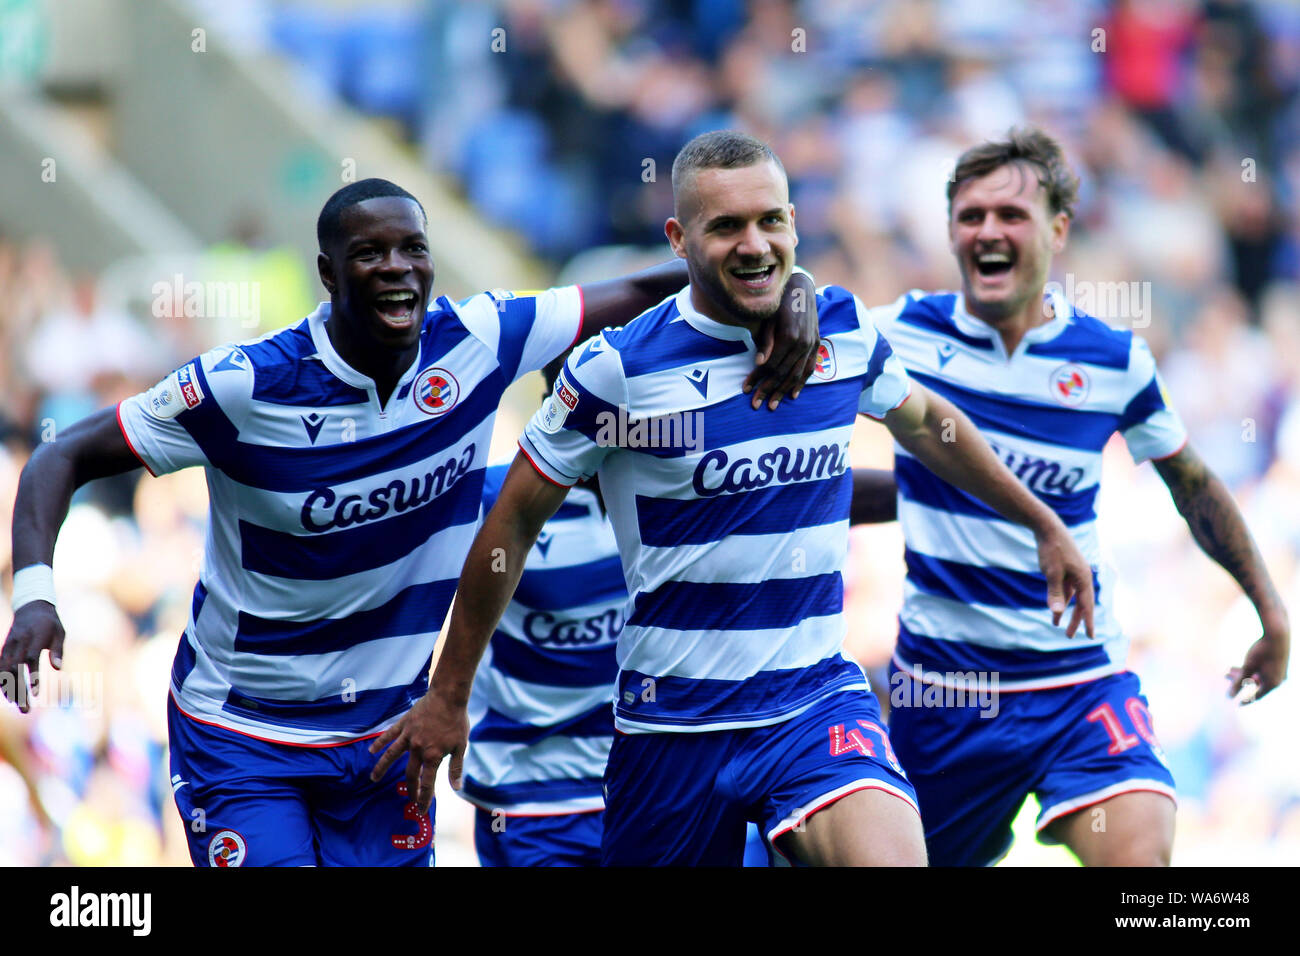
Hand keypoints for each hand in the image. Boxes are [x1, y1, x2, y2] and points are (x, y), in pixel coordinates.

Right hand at [0, 603, 65, 712]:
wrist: (31, 607)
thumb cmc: (50, 623)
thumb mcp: (60, 632)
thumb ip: (58, 650)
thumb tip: (58, 669)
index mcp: (35, 636)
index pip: (31, 659)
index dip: (32, 677)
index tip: (37, 694)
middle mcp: (19, 642)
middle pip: (15, 669)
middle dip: (19, 690)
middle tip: (25, 710)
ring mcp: (9, 645)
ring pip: (4, 670)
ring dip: (9, 689)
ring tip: (18, 706)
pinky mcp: (4, 649)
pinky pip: (0, 667)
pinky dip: (2, 681)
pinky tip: (8, 696)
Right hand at [368, 688, 467, 814]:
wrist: (448, 697)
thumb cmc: (457, 721)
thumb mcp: (461, 746)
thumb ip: (456, 768)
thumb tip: (457, 788)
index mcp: (432, 756)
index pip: (427, 783)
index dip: (424, 798)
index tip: (421, 809)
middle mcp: (418, 749)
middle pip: (410, 774)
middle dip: (410, 789)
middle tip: (408, 799)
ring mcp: (408, 736)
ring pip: (392, 756)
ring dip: (382, 768)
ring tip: (373, 779)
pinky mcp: (404, 725)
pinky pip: (389, 735)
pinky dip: (380, 742)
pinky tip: (371, 750)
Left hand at [743, 276, 818, 409]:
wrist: (802, 289)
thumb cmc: (780, 303)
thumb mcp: (769, 319)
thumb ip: (766, 342)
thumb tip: (759, 363)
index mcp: (789, 336)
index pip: (770, 365)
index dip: (757, 378)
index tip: (746, 389)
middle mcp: (802, 343)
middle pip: (782, 373)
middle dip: (768, 390)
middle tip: (756, 404)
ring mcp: (811, 345)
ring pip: (796, 375)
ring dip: (783, 392)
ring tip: (772, 405)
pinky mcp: (817, 345)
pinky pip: (809, 368)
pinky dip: (801, 383)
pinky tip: (793, 395)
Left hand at [1034, 524, 1094, 638]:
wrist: (1048, 528)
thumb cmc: (1052, 550)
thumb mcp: (1051, 573)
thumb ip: (1054, 593)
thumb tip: (1056, 612)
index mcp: (1084, 578)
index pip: (1087, 605)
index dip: (1087, 622)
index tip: (1089, 637)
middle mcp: (1083, 577)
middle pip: (1081, 603)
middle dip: (1075, 620)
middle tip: (1070, 636)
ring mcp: (1075, 573)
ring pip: (1072, 597)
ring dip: (1065, 610)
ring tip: (1057, 625)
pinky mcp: (1066, 570)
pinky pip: (1066, 589)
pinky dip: (1060, 599)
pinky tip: (1054, 609)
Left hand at [1227, 611, 1288, 703]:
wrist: (1278, 633)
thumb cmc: (1262, 651)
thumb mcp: (1247, 667)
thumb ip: (1238, 683)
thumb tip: (1229, 697)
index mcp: (1272, 684)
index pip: (1257, 697)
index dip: (1246, 700)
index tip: (1237, 705)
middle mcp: (1278, 680)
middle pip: (1255, 684)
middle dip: (1239, 681)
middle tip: (1224, 676)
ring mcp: (1279, 672)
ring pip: (1258, 676)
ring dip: (1243, 673)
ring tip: (1228, 669)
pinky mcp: (1278, 664)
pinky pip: (1262, 671)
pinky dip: (1251, 669)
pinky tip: (1239, 665)